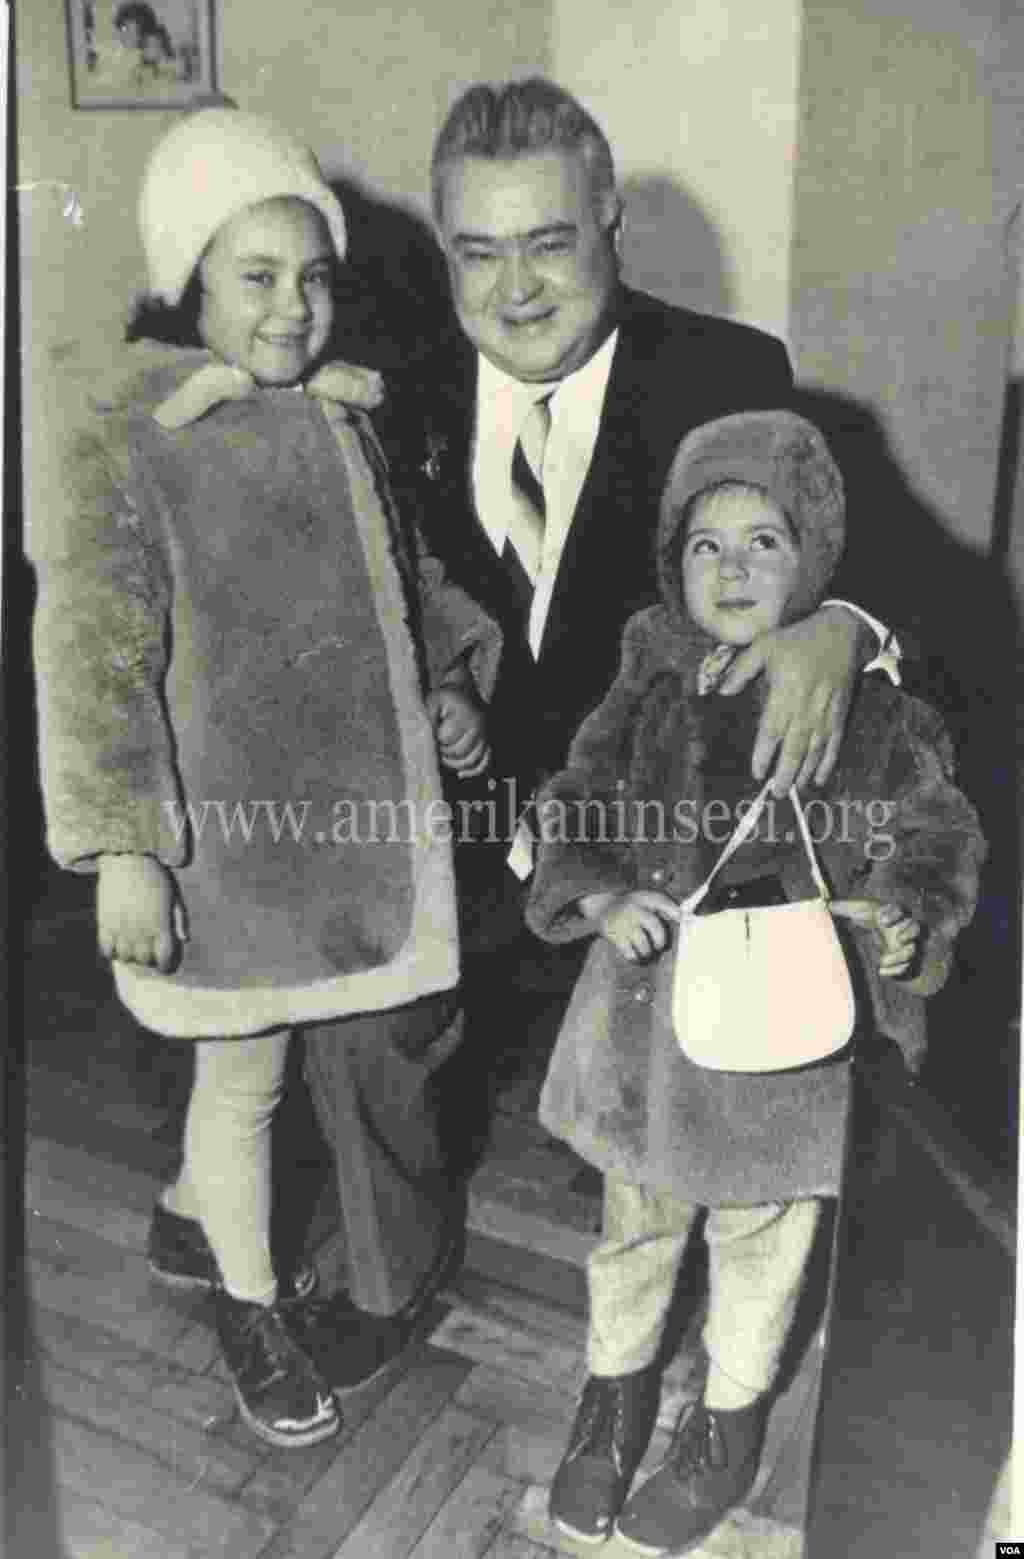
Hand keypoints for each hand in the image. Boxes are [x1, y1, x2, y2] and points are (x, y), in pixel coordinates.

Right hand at [97, 854, 183, 971]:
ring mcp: (121, 928)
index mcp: (161, 924)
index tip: (164, 965)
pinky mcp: (104, 923)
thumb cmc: (154, 874)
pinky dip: (111, 952)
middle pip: (144, 960)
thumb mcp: (173, 894)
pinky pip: (106, 950)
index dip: (164, 965)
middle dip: (148, 960)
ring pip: (125, 957)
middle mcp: (141, 930)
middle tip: (148, 954)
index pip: (164, 957)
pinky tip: (116, 946)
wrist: (127, 858)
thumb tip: (184, 939)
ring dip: (130, 957)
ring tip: (132, 950)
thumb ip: (179, 918)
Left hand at [426, 687, 490, 777]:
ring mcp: (487, 736)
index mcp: (466, 716)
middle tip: (438, 750)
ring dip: (457, 765)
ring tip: (445, 760)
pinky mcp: (489, 742)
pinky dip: (474, 772)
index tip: (432, 739)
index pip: (448, 739)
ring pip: (473, 761)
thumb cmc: (447, 696)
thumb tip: (425, 737)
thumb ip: (428, 715)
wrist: (466, 690)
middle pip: (461, 752)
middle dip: (446, 755)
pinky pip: (485, 763)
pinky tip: (460, 775)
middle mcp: (480, 727)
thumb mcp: (434, 699)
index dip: (437, 743)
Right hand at [580, 889, 678, 960]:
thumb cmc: (631, 907)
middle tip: (659, 947)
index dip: (674, 912)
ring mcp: (623, 921)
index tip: (683, 921)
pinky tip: (635, 956)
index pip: (662, 902)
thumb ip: (663, 909)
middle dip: (660, 940)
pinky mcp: (614, 934)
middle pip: (653, 925)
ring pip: (642, 942)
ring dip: (647, 952)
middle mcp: (634, 908)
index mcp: (644, 898)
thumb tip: (685, 921)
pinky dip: (634, 957)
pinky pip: (629, 952)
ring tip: (646, 953)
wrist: (601, 907)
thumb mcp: (644, 901)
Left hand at [718, 605, 866, 794]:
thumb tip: (722, 691)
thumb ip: (741, 669)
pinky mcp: (840, 714)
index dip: (764, 755)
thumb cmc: (798, 641)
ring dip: (803, 773)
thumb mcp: (764, 646)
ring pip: (814, 751)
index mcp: (785, 694)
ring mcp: (825, 714)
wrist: (841, 633)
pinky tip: (819, 779)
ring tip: (793, 790)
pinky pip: (834, 744)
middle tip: (776, 794)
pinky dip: (827, 763)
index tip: (757, 773)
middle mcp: (806, 709)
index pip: (771, 732)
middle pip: (794, 749)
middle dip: (785, 774)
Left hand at [829, 899, 920, 977]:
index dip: (893, 913)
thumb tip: (827, 904)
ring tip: (883, 961)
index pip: (900, 909)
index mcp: (892, 914)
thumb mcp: (858, 913)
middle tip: (898, 938)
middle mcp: (903, 929)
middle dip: (908, 931)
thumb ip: (845, 908)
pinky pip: (906, 967)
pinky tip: (881, 972)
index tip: (881, 920)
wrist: (878, 941)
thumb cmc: (870, 922)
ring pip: (912, 949)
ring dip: (900, 956)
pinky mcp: (904, 961)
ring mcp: (906, 946)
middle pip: (915, 927)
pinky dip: (895, 971)